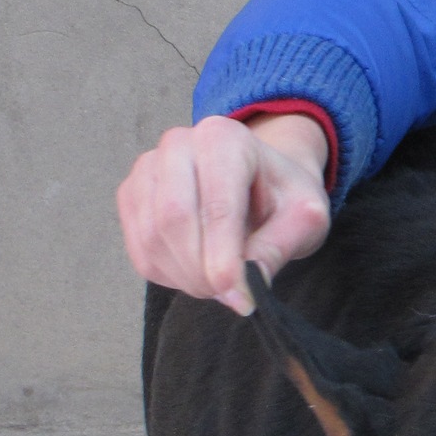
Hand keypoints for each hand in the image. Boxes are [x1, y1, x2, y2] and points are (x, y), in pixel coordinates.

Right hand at [116, 112, 331, 314]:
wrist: (260, 182)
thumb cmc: (282, 196)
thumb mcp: (304, 216)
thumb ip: (279, 246)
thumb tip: (247, 286)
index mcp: (225, 138)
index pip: (216, 206)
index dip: (224, 258)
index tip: (239, 296)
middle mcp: (178, 144)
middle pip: (173, 219)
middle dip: (201, 270)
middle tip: (230, 295)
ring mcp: (147, 168)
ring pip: (151, 238)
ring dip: (185, 276)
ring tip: (221, 283)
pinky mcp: (131, 195)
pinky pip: (139, 249)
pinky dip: (168, 274)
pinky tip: (197, 272)